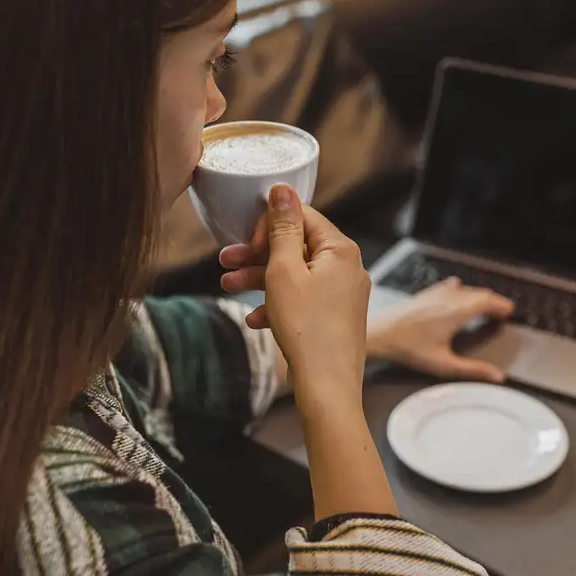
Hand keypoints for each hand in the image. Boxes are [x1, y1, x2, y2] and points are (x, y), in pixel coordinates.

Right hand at [220, 185, 370, 401]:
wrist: (327, 385)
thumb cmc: (307, 328)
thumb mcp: (284, 270)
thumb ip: (283, 228)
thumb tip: (283, 190)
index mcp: (341, 250)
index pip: (303, 217)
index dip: (270, 225)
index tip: (249, 243)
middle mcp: (348, 268)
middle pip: (297, 247)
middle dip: (259, 254)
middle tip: (226, 260)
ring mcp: (344, 294)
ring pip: (297, 275)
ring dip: (261, 279)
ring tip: (228, 286)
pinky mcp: (336, 317)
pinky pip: (304, 300)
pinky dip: (279, 304)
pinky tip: (256, 320)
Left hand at [369, 278, 514, 382]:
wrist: (380, 334)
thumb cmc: (409, 349)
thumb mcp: (444, 364)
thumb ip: (473, 370)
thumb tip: (496, 376)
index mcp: (457, 312)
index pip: (488, 301)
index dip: (501, 305)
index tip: (509, 311)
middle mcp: (448, 298)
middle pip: (478, 293)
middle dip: (493, 301)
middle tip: (501, 311)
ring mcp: (436, 293)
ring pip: (465, 289)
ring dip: (477, 295)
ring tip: (483, 305)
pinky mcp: (425, 293)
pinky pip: (449, 286)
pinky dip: (460, 290)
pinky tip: (457, 291)